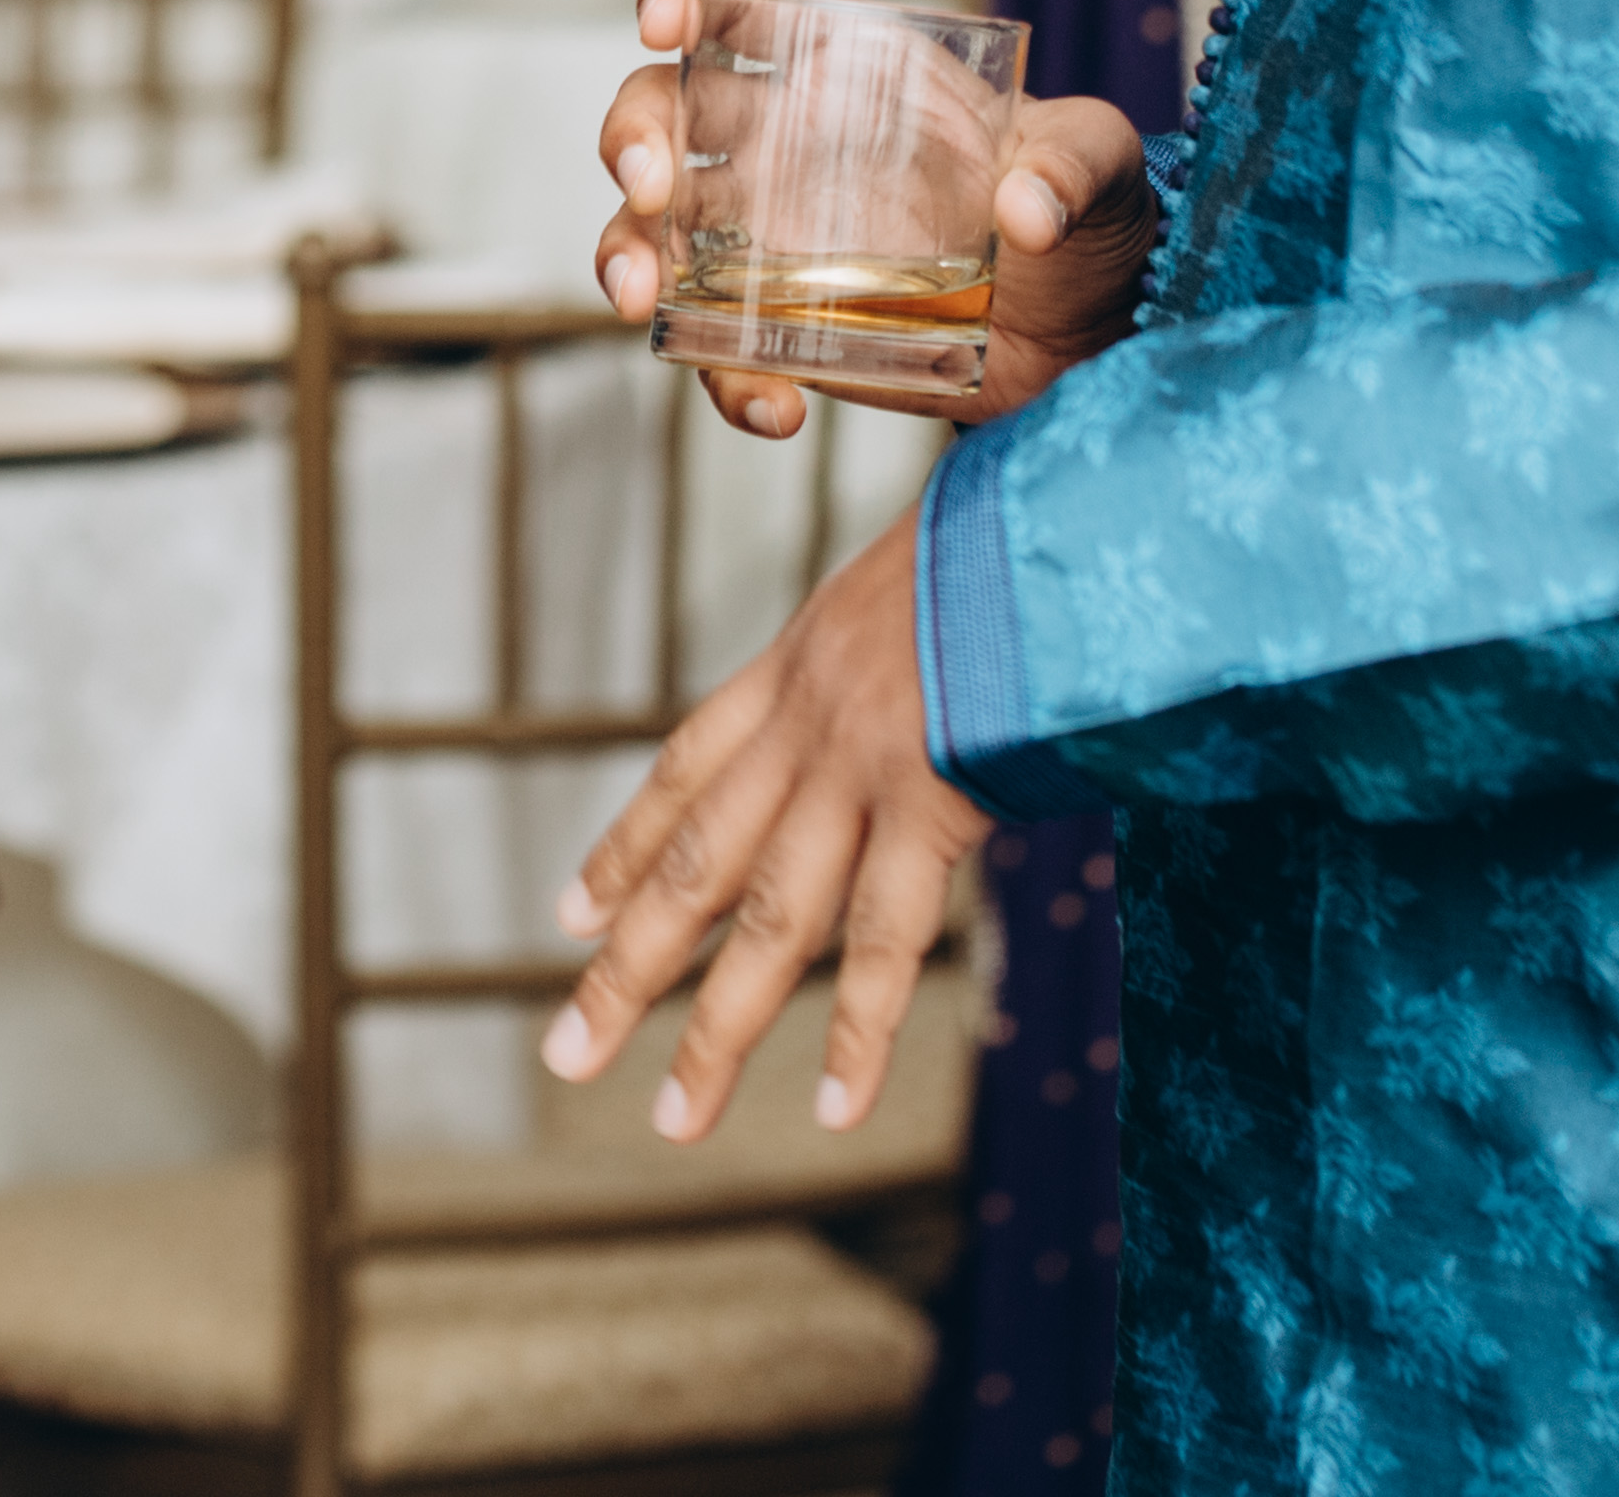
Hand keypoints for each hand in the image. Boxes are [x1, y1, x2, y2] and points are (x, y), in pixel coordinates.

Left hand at [544, 509, 983, 1138]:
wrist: (1052, 496)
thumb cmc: (1014, 525)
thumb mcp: (930, 562)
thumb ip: (909, 634)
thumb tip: (931, 678)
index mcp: (798, 662)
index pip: (685, 769)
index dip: (623, 845)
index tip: (570, 912)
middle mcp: (805, 722)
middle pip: (695, 867)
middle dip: (625, 970)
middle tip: (566, 1057)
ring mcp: (859, 767)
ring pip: (769, 923)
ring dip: (716, 1030)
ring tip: (671, 1122)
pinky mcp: (931, 801)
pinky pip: (885, 939)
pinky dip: (856, 1030)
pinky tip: (830, 1108)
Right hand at [594, 0, 1153, 438]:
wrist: (1091, 336)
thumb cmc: (1090, 214)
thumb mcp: (1102, 165)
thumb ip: (1075, 166)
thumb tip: (1027, 210)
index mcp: (848, 68)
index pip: (739, 0)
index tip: (660, 22)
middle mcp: (788, 142)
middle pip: (664, 109)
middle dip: (632, 135)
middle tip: (650, 188)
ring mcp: (772, 238)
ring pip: (654, 228)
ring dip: (626, 254)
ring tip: (643, 302)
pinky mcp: (781, 325)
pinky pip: (716, 347)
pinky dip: (723, 378)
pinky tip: (775, 407)